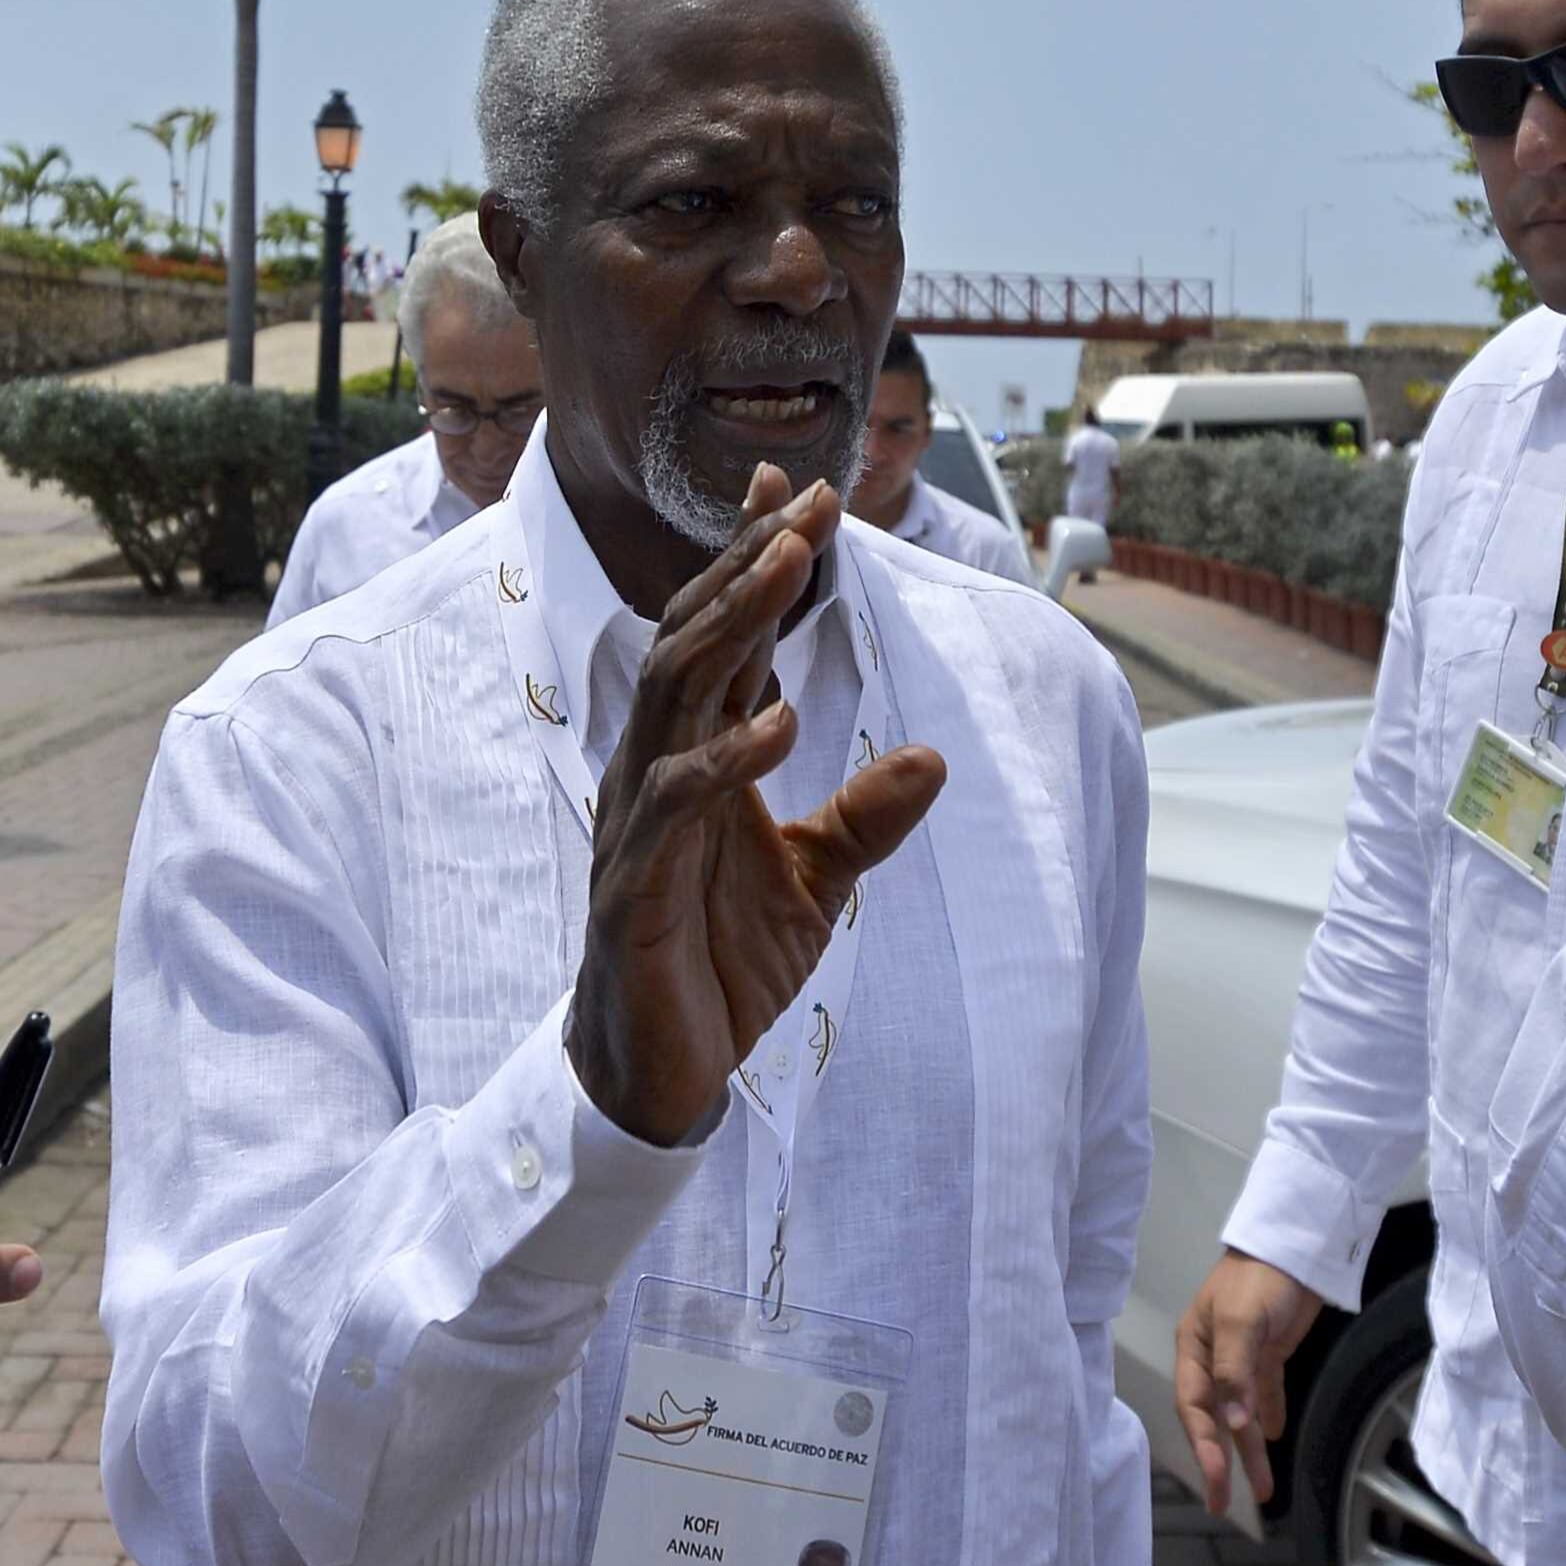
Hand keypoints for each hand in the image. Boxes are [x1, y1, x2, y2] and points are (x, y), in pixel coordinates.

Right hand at [568, 465, 947, 1142]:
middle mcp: (655, 771)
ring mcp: (637, 823)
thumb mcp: (817, 886)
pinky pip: (672, 803)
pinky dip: (725, 757)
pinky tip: (781, 722)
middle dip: (749, 568)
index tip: (802, 494)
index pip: (723, 642)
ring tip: (788, 567)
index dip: (754, 565)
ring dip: (733, 626)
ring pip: (674, 697)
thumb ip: (867, 821)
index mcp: (696, 761)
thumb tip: (933, 758)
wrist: (660, 1072)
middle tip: (807, 503)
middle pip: (695, 643)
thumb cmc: (719, 967)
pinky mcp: (632, 885)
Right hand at [1172, 1252, 1321, 1514]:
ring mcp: (1240, 1357)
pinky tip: (1274, 1438)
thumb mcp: (1241, 1320)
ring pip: (1241, 1413)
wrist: (1295, 1245)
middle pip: (1213, 1419)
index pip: (1194, 1408)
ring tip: (1265, 1488)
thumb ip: (1235, 1371)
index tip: (1217, 1482)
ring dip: (1250, 1449)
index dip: (1203, 1447)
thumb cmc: (1260, 1278)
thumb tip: (1233, 1424)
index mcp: (1193, 1349)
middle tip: (1225, 1504)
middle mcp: (1211, 1358)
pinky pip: (1263, 1393)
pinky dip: (1267, 1415)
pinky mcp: (1267, 1352)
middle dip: (1221, 1461)